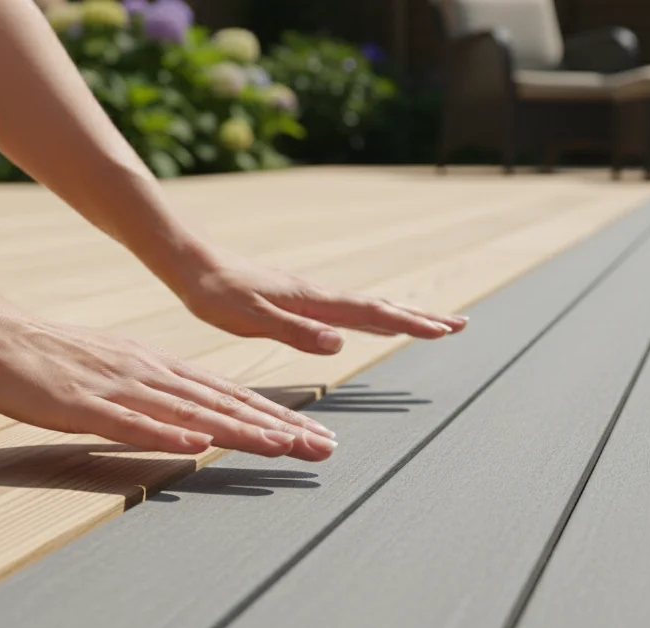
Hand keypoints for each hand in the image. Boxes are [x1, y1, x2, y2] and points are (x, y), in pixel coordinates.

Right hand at [0, 312, 337, 459]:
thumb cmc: (54, 360)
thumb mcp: (119, 373)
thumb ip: (158, 394)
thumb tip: (198, 419)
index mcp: (160, 368)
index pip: (231, 396)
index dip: (276, 417)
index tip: (314, 436)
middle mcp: (150, 374)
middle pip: (224, 405)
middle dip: (278, 428)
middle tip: (322, 450)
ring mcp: (118, 388)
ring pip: (189, 413)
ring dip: (238, 431)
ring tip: (280, 447)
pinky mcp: (82, 405)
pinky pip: (128, 423)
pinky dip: (164, 435)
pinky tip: (195, 447)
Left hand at [170, 247, 468, 354]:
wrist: (191, 262)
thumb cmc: (214, 295)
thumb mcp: (250, 319)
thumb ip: (294, 332)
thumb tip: (339, 343)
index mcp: (313, 302)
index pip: (372, 315)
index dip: (410, 324)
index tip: (445, 330)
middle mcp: (318, 296)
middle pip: (380, 307)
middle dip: (420, 318)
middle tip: (459, 325)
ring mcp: (310, 295)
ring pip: (366, 306)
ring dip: (402, 315)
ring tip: (429, 322)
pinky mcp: (297, 297)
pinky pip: (347, 308)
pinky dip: (372, 314)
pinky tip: (371, 320)